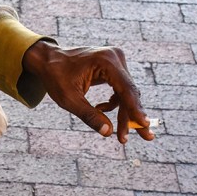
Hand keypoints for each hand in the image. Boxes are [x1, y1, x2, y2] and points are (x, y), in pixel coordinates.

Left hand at [22, 41, 154, 143]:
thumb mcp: (69, 99)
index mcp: (106, 61)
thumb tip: (108, 133)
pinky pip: (121, 90)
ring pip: (127, 94)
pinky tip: (100, 109)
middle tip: (147, 137)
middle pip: (129, 93)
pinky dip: (115, 104)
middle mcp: (115, 58)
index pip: (126, 88)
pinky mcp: (114, 67)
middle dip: (133, 117)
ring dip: (124, 114)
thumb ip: (89, 116)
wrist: (49, 60)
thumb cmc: (56, 77)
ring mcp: (116, 61)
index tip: (145, 124)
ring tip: (122, 135)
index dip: (135, 109)